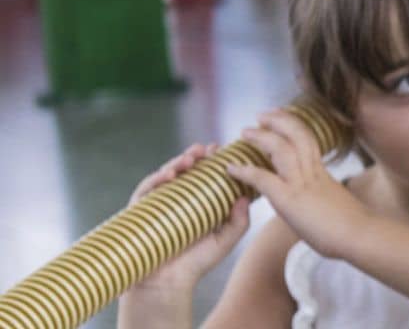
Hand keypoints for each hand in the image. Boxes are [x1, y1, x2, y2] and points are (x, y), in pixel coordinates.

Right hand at [125, 144, 250, 294]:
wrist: (168, 283)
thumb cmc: (198, 262)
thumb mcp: (226, 240)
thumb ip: (239, 221)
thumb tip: (244, 197)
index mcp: (200, 202)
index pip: (207, 176)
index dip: (214, 162)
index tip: (224, 151)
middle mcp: (179, 199)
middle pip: (187, 170)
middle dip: (197, 156)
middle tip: (208, 149)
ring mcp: (159, 203)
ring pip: (167, 175)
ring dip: (178, 162)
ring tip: (191, 158)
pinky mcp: (141, 210)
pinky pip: (147, 189)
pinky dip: (157, 178)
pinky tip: (170, 174)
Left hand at [227, 109, 366, 259]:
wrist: (359, 235)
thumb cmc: (352, 227)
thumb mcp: (336, 204)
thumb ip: (323, 197)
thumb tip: (322, 203)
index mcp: (322, 174)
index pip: (308, 141)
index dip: (295, 127)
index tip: (282, 118)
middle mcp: (312, 173)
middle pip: (297, 135)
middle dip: (279, 121)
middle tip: (263, 114)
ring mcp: (301, 183)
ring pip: (281, 148)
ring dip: (261, 137)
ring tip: (246, 131)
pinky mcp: (289, 199)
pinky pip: (264, 179)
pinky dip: (246, 171)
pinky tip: (231, 168)